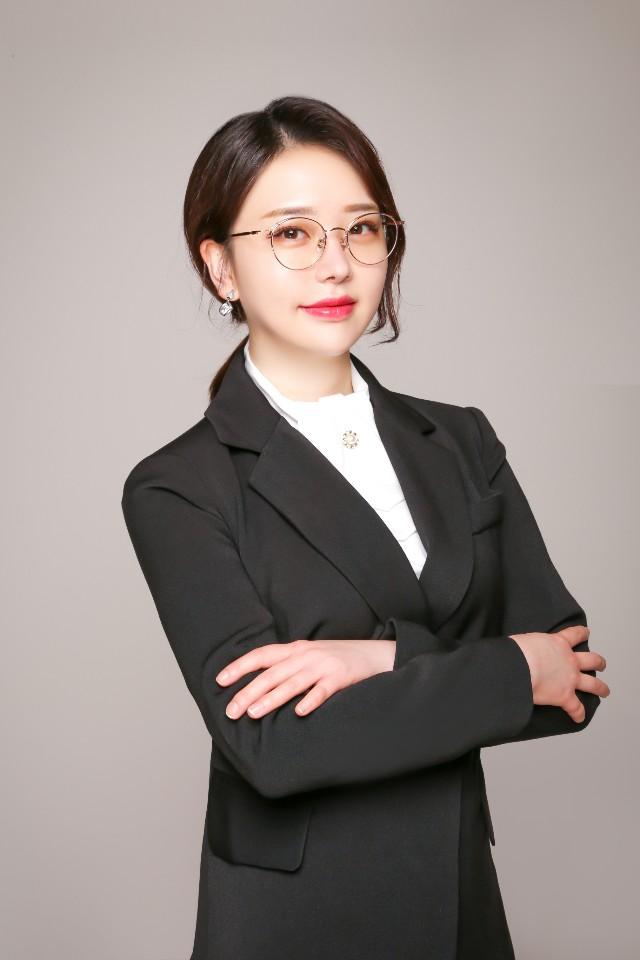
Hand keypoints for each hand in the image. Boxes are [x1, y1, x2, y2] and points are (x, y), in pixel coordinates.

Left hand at [216, 638, 395, 718]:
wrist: (375, 654)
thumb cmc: (337, 659)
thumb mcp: (309, 656)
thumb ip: (287, 666)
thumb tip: (257, 683)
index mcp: (295, 649)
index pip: (261, 655)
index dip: (239, 666)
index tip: (220, 680)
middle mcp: (306, 655)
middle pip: (271, 673)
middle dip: (248, 692)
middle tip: (231, 710)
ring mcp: (324, 665)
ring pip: (292, 683)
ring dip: (271, 698)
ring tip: (253, 713)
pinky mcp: (341, 677)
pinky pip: (323, 690)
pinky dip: (311, 701)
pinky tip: (300, 713)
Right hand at [509, 625, 609, 721]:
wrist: (519, 666)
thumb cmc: (517, 651)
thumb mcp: (527, 639)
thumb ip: (532, 645)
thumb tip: (523, 650)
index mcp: (558, 643)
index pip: (575, 634)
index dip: (582, 633)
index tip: (586, 633)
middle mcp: (570, 661)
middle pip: (592, 660)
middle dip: (598, 662)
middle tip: (601, 664)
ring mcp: (570, 679)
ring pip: (593, 684)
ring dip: (601, 688)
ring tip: (605, 690)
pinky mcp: (565, 696)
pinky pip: (576, 708)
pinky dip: (578, 714)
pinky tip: (579, 718)